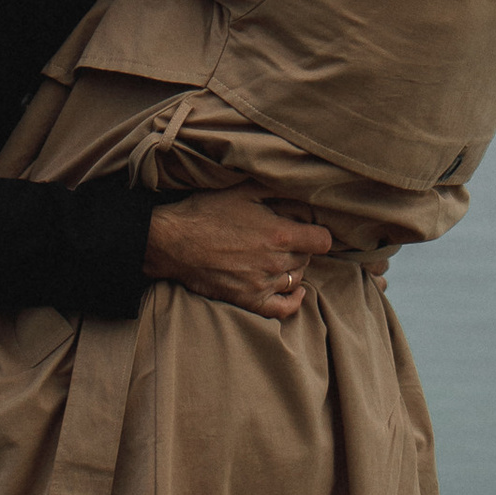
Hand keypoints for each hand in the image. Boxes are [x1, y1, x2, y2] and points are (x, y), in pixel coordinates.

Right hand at [145, 191, 332, 317]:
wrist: (173, 242)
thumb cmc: (207, 212)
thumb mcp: (243, 189)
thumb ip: (276, 188)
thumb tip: (302, 186)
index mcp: (280, 234)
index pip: (322, 240)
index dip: (318, 233)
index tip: (309, 229)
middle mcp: (275, 262)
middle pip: (307, 258)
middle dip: (300, 247)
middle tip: (284, 237)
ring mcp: (263, 285)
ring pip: (296, 279)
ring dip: (292, 267)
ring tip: (278, 256)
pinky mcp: (248, 300)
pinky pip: (283, 308)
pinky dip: (294, 300)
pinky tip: (296, 291)